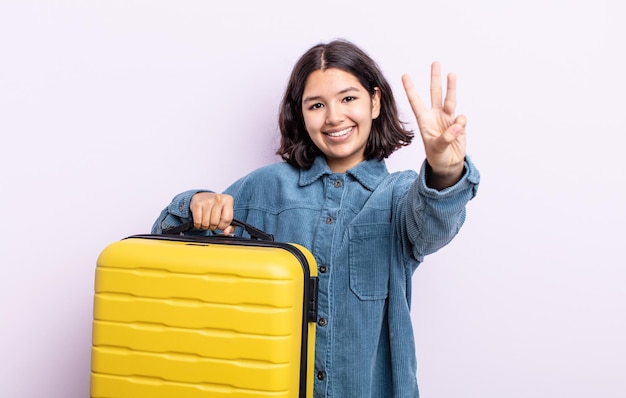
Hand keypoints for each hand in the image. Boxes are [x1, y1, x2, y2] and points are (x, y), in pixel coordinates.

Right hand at [189, 192, 234, 234]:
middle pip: (215, 222)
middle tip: (212, 223)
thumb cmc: (216, 207)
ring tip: (206, 221)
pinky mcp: (197, 203)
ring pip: (206, 223)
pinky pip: (198, 221)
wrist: (203, 196)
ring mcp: (207, 200)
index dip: (223, 226)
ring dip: (205, 226)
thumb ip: (230, 226)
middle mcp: (218, 199)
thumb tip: (226, 232)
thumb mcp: (226, 214)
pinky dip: (198, 225)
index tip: (220, 225)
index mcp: (228, 200)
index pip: (227, 219)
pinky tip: (200, 221)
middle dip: (213, 226)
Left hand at [402, 62, 465, 188]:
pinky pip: (461, 119)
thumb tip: (457, 125)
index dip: (410, 89)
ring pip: (449, 99)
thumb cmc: (437, 156)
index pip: (416, 102)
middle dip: (435, 78)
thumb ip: (446, 137)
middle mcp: (435, 116)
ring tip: (451, 74)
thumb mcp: (437, 148)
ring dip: (451, 87)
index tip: (404, 75)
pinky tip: (458, 132)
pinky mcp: (458, 123)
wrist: (449, 163)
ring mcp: (447, 118)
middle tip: (435, 63)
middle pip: (435, 93)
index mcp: (424, 120)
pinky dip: (460, 124)